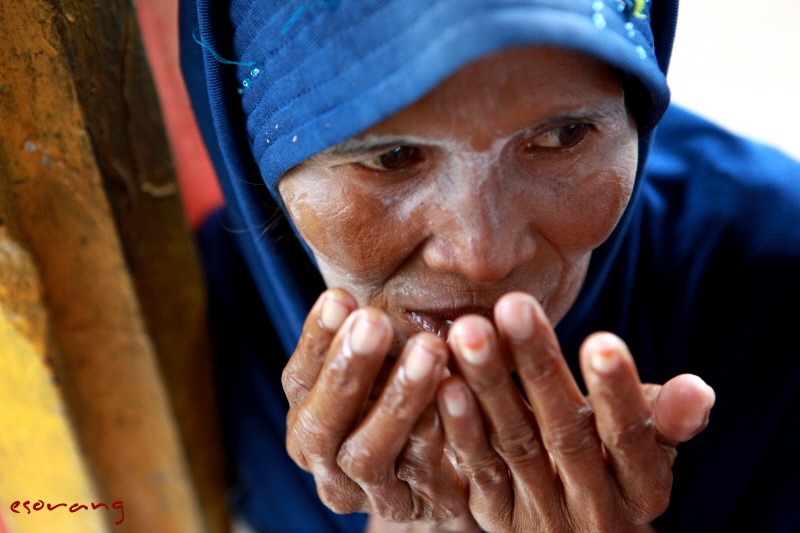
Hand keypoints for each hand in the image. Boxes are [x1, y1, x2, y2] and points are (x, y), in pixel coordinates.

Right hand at [282, 289, 476, 527]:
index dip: (316, 341)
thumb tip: (347, 295)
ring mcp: (368, 494)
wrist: (444, 470)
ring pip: (368, 453)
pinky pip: (422, 472)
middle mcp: (327, 467)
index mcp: (308, 424)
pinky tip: (454, 391)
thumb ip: (361, 339)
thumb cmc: (403, 399)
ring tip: (427, 349)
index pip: (299, 383)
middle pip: (321, 426)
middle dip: (347, 370)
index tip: (339, 296)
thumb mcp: (377, 369)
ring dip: (397, 399)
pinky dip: (434, 432)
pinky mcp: (415, 507)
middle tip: (374, 320)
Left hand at [437, 292, 715, 532]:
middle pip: (564, 433)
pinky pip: (475, 468)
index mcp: (639, 488)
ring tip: (470, 330)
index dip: (618, 394)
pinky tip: (446, 382)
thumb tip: (700, 389)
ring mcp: (537, 511)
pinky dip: (460, 426)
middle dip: (540, 367)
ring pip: (513, 443)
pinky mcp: (494, 511)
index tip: (602, 341)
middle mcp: (589, 505)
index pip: (630, 439)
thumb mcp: (648, 453)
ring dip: (490, 385)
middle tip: (514, 306)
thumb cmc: (616, 471)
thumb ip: (666, 420)